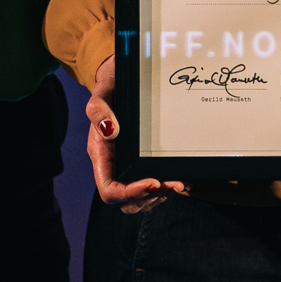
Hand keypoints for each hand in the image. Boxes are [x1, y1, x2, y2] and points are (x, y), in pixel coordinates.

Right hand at [86, 55, 185, 209]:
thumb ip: (99, 111)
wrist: (120, 80)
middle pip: (128, 200)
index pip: (110, 191)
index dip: (131, 193)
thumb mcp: (101, 94)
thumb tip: (110, 130)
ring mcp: (128, 166)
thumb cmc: (110, 90)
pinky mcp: (143, 162)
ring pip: (142, 198)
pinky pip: (153, 186)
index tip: (153, 181)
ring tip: (180, 183)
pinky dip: (167, 187)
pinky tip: (181, 176)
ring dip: (162, 195)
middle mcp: (114, 166)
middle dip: (152, 196)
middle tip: (175, 184)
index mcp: (101, 157)